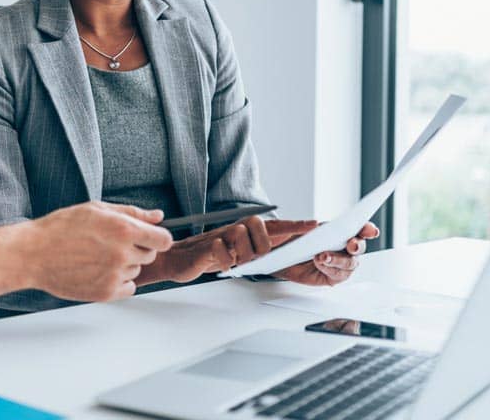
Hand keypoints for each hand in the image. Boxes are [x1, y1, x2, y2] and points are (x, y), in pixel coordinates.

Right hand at [0, 202, 172, 301]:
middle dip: (137, 249)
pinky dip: (119, 282)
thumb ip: (132, 212)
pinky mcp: (105, 293)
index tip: (148, 238)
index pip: (164, 239)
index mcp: (124, 229)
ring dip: (125, 265)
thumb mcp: (96, 209)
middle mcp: (123, 253)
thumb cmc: (61, 228)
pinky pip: (128, 289)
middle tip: (111, 244)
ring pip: (136, 271)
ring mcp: (114, 275)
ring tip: (98, 257)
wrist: (34, 254)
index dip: (157, 238)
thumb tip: (158, 216)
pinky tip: (99, 271)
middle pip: (150, 255)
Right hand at [136, 217, 317, 285]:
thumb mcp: (235, 254)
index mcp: (243, 233)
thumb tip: (277, 255)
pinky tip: (224, 266)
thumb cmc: (206, 257)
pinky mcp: (205, 249)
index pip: (273, 226)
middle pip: (257, 224)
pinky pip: (219, 249)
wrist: (175, 259)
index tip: (314, 225)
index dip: (294, 226)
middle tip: (257, 256)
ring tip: (237, 262)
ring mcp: (218, 238)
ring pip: (239, 233)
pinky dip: (225, 259)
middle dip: (263, 242)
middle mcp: (232, 231)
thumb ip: (254, 252)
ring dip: (243, 252)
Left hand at [274, 222, 379, 285]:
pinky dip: (331, 269)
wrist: (273, 257)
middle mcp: (340, 247)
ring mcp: (337, 262)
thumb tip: (315, 224)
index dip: (367, 229)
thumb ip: (302, 227)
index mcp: (337, 231)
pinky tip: (320, 263)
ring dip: (339, 259)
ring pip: (350, 263)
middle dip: (357, 245)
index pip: (357, 229)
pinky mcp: (330, 276)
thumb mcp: (290, 229)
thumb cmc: (284, 240)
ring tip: (323, 256)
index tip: (370, 230)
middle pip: (358, 247)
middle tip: (351, 244)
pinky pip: (338, 275)